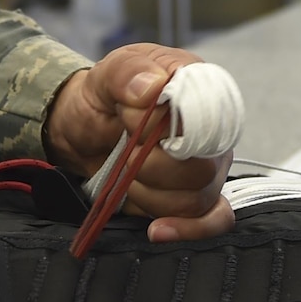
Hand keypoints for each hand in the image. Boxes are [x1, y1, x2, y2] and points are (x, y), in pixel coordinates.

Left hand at [42, 45, 234, 242]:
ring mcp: (208, 169)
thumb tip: (152, 87)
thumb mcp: (108, 72)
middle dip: (150, 163)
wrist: (86, 127)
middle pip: (202, 167)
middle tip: (125, 145)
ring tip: (126, 169)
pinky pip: (213, 221)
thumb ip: (128, 71)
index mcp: (203, 91)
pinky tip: (157, 230)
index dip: (162, 125)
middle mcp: (214, 133)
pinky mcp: (196, 199)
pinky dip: (186, 229)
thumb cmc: (107, 95)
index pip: (207, 116)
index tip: (130, 115)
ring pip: (195, 198)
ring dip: (148, 191)